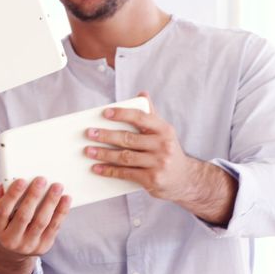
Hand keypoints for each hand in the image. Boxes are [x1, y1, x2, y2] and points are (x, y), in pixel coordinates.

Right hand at [0, 177, 70, 273]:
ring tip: (57, 186)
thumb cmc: (8, 223)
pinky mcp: (43, 247)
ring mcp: (27, 245)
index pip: (2, 211)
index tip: (22, 180)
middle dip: (33, 196)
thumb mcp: (1, 214)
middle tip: (42, 179)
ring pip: (41, 221)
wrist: (14, 251)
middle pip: (23, 216)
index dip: (12, 195)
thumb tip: (9, 182)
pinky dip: (61, 212)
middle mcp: (10, 240)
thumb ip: (4, 198)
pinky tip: (66, 199)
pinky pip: (54, 227)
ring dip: (51, 202)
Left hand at [84, 92, 203, 202]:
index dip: (122, 114)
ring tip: (88, 151)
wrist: (186, 179)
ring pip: (125, 157)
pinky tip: (97, 168)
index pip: (141, 118)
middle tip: (90, 133)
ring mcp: (158, 163)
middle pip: (128, 139)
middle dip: (106, 135)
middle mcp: (163, 145)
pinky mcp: (152, 180)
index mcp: (164, 130)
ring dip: (104, 154)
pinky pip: (126, 173)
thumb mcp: (164, 132)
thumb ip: (151, 114)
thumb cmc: (168, 151)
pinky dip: (109, 171)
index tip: (105, 113)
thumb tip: (141, 94)